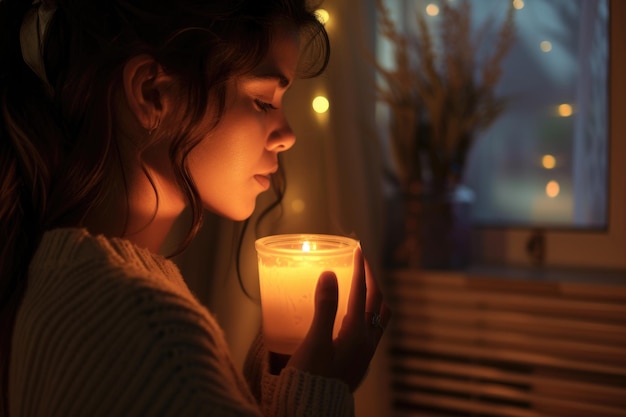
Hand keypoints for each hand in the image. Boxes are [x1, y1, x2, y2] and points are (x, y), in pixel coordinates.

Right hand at [286, 247, 390, 390]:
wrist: (312, 408)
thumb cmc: (312, 376)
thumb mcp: (315, 340)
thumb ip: (324, 307)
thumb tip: (330, 274)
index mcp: (357, 332)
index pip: (362, 292)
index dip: (360, 268)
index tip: (357, 249)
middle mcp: (367, 340)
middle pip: (377, 301)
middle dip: (371, 279)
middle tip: (362, 262)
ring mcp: (366, 352)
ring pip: (380, 316)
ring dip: (374, 296)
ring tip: (364, 285)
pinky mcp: (360, 360)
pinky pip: (373, 329)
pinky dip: (369, 312)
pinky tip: (356, 314)